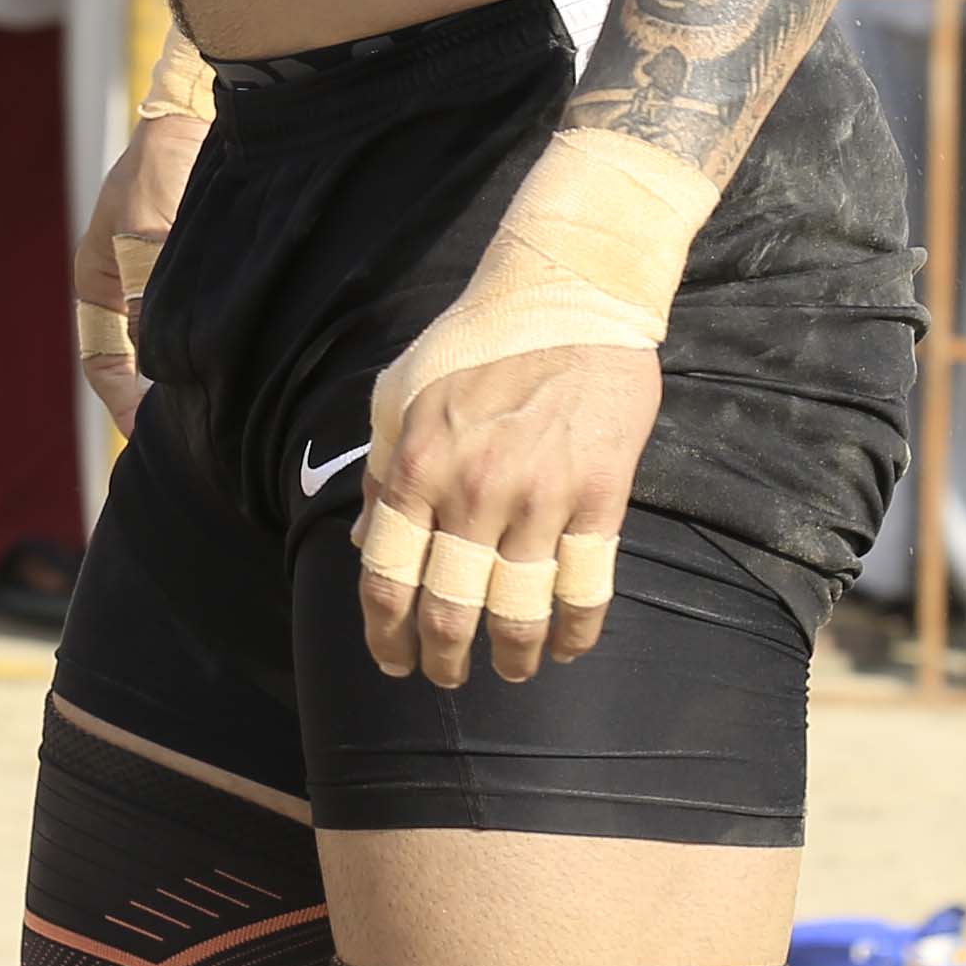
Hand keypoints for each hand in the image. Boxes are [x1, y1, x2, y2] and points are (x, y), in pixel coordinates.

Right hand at [69, 100, 211, 438]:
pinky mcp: (206, 270)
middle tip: (189, 432)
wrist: (202, 112)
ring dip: (193, 373)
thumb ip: (149, 296)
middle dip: (159, 396)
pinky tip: (248, 362)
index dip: (120, 400)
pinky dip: (221, 344)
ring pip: (177, 344)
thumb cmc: (162, 167)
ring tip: (222, 406)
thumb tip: (163, 362)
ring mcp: (167, 278)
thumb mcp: (145, 235)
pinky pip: (209, 319)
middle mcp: (131, 287)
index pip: (100, 360)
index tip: (143, 431)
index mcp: (98, 281)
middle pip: (139, 360)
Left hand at [358, 326, 657, 687]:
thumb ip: (380, 471)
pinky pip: (586, 587)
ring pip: (520, 611)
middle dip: (446, 660)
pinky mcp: (600, 496)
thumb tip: (365, 547)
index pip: (388, 581)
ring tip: (514, 669)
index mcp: (414, 467)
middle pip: (451, 611)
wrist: (569, 290)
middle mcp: (472, 492)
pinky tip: (568, 647)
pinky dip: (576, 632)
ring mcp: (539, 497)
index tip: (397, 661)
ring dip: (514, 656)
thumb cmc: (476, 339)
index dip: (388, 638)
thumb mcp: (400, 393)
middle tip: (450, 676)